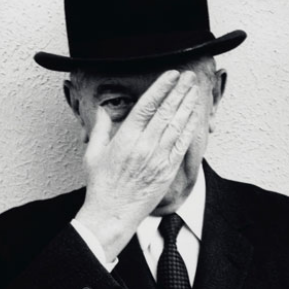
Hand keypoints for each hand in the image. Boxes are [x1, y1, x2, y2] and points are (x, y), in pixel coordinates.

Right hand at [74, 70, 200, 260]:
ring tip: (195, 90)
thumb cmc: (102, 186)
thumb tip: (103, 110)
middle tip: (189, 76)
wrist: (113, 214)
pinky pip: (182, 144)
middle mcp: (145, 145)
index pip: (147, 105)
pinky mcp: (168, 169)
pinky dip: (189, 128)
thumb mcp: (93, 154)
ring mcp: (159, 158)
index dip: (161, 87)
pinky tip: (195, 116)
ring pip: (177, 125)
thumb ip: (101, 129)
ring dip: (188, 105)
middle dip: (180, 91)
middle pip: (166, 111)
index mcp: (126, 138)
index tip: (171, 74)